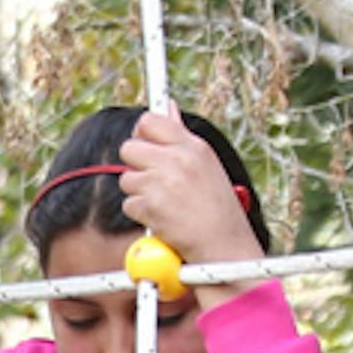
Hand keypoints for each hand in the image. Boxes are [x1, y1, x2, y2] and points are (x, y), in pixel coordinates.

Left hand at [115, 108, 254, 269]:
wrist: (225, 247)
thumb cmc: (218, 209)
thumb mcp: (206, 165)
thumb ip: (182, 137)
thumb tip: (168, 105)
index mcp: (193, 146)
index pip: (149, 121)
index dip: (141, 134)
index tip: (146, 147)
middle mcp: (178, 160)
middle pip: (129, 148)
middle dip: (136, 166)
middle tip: (154, 182)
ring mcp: (163, 182)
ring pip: (127, 178)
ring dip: (139, 193)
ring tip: (165, 204)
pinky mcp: (151, 206)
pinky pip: (129, 204)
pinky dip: (141, 215)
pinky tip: (163, 219)